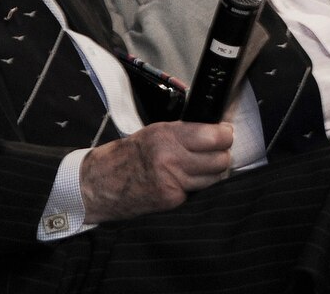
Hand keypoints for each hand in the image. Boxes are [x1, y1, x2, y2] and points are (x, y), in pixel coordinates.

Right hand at [80, 120, 232, 222]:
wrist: (103, 182)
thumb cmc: (130, 154)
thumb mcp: (155, 131)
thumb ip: (184, 131)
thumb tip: (216, 130)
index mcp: (167, 134)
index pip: (214, 136)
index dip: (225, 135)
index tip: (226, 133)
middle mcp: (171, 157)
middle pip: (219, 159)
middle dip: (222, 155)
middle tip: (217, 151)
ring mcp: (172, 181)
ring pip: (213, 178)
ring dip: (212, 173)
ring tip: (200, 166)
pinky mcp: (171, 199)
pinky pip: (198, 191)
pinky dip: (196, 186)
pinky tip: (185, 180)